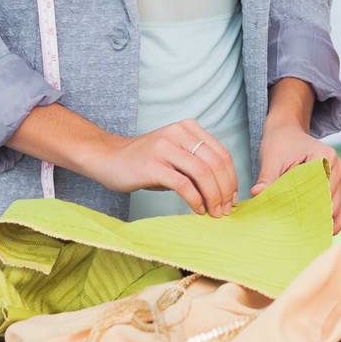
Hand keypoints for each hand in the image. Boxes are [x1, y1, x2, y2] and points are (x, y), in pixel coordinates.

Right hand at [84, 119, 238, 216]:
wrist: (108, 159)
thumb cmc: (145, 161)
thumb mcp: (175, 155)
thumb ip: (197, 165)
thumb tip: (225, 191)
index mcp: (188, 128)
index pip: (221, 154)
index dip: (231, 178)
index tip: (232, 198)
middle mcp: (179, 133)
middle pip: (215, 163)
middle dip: (225, 190)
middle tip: (225, 210)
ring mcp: (165, 147)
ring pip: (203, 173)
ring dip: (213, 197)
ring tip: (214, 212)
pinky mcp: (153, 165)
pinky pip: (183, 184)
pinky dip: (195, 200)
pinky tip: (197, 210)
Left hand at [253, 121, 340, 234]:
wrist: (287, 131)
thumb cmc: (279, 143)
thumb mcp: (271, 158)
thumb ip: (267, 177)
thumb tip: (257, 194)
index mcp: (325, 157)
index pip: (321, 189)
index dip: (308, 207)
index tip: (293, 219)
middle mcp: (338, 167)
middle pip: (330, 202)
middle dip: (314, 217)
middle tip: (296, 231)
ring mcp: (340, 177)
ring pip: (337, 208)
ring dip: (323, 221)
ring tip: (305, 234)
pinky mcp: (337, 186)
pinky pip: (340, 209)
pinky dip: (330, 221)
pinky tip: (317, 231)